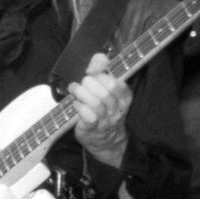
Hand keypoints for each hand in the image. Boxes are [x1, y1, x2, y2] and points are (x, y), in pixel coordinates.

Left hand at [68, 52, 131, 166]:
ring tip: (75, 90)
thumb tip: (98, 58)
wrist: (105, 140)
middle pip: (107, 91)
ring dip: (82, 93)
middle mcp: (117, 109)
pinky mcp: (93, 129)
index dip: (101, 73)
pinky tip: (76, 104)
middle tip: (82, 83)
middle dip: (90, 83)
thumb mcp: (107, 88)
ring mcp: (106, 120)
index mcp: (124, 96)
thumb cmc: (103, 108)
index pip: (116, 81)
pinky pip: (88, 116)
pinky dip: (79, 107)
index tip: (90, 71)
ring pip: (96, 104)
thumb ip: (102, 69)